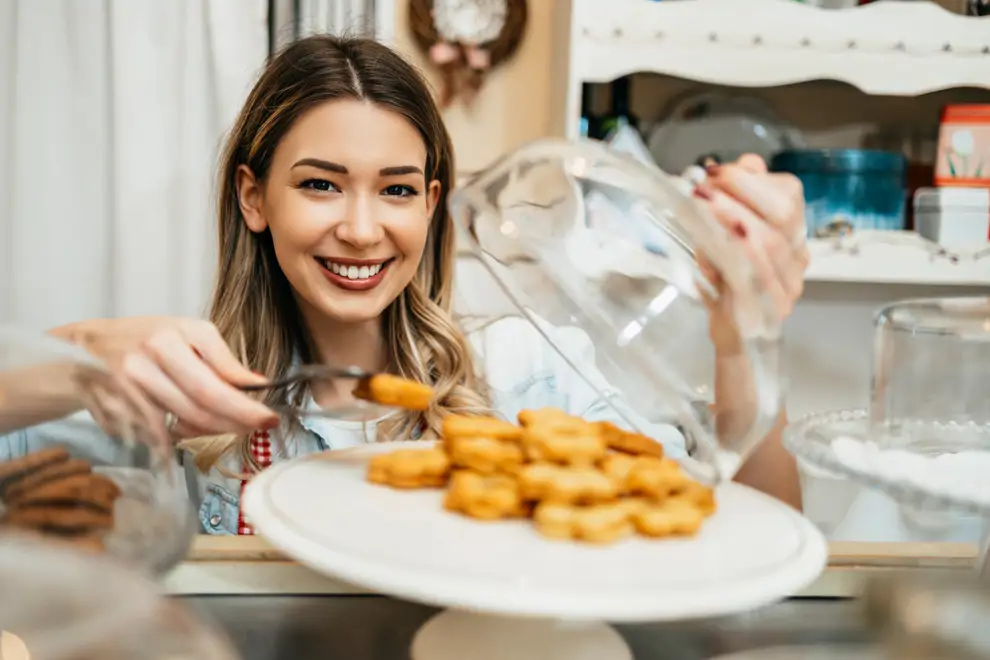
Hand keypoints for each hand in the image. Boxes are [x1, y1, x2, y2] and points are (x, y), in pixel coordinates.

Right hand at [64, 317, 277, 438]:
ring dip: (209, 430)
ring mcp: (129, 383)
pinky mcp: (114, 406)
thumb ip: (222, 361)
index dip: (246, 405)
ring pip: (182, 422)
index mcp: (176, 333)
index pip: (218, 379)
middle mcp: (151, 355)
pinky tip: (184, 425)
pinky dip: (177, 435)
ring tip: (223, 424)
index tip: (270, 417)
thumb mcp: (188, 335)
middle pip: (202, 404)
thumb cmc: (146, 339)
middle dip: (236, 422)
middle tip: (257, 428)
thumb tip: (257, 384)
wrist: (85, 347)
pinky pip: (158, 433)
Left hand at [695, 155, 808, 350]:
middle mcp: (798, 259)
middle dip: (741, 195)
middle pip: (783, 217)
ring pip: (769, 246)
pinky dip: (729, 259)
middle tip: (704, 186)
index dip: (751, 181)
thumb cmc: (729, 278)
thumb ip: (743, 196)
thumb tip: (747, 163)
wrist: (732, 332)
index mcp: (793, 234)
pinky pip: (752, 279)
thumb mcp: (730, 232)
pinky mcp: (767, 311)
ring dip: (732, 219)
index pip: (788, 196)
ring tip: (701, 204)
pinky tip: (707, 246)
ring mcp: (787, 287)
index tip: (715, 171)